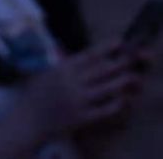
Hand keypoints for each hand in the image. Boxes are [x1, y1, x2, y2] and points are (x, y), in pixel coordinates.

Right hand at [18, 38, 143, 139]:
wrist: (28, 122)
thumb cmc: (36, 96)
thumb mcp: (47, 74)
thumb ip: (65, 63)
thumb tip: (82, 53)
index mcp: (63, 69)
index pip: (89, 55)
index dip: (106, 47)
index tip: (120, 41)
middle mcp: (71, 83)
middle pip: (101, 70)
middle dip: (120, 62)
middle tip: (133, 57)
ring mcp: (77, 101)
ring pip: (106, 88)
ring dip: (122, 81)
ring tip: (134, 76)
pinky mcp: (81, 118)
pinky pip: (104, 109)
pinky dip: (116, 103)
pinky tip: (125, 99)